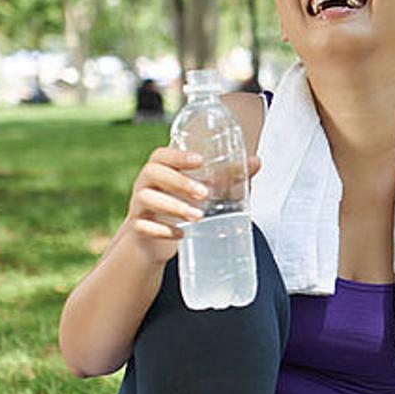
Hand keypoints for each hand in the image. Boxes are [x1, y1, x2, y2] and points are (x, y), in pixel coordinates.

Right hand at [123, 147, 261, 264]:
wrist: (155, 238)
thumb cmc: (182, 203)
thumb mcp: (203, 189)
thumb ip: (227, 176)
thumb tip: (256, 161)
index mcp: (161, 169)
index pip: (162, 155)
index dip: (178, 156)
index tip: (200, 161)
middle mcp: (145, 184)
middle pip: (153, 173)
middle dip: (179, 182)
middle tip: (205, 193)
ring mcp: (138, 205)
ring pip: (146, 199)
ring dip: (173, 206)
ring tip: (198, 216)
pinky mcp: (138, 228)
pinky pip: (143, 226)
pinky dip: (162, 230)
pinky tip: (181, 234)